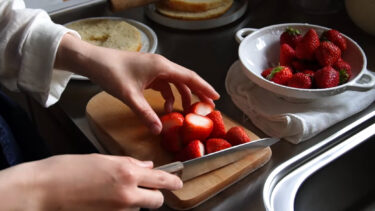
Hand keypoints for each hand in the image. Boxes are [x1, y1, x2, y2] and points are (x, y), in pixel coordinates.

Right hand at [0, 154, 181, 210]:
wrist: (42, 191)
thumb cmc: (67, 169)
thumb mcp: (101, 159)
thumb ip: (128, 163)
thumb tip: (147, 166)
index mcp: (126, 172)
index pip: (160, 180)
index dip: (173, 182)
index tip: (178, 182)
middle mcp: (127, 193)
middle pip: (156, 201)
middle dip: (155, 195)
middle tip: (147, 189)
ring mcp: (118, 210)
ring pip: (138, 208)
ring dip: (134, 201)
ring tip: (113, 191)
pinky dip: (121, 208)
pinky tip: (106, 199)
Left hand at [55, 34, 219, 133]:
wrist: (94, 61)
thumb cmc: (111, 72)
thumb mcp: (129, 95)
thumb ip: (145, 113)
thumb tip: (159, 131)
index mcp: (161, 67)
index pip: (190, 77)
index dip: (204, 88)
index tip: (216, 97)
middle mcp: (161, 65)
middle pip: (185, 79)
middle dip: (197, 93)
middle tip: (207, 107)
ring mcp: (154, 68)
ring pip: (175, 82)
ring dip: (181, 96)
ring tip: (186, 111)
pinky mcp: (147, 72)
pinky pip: (164, 84)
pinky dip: (168, 95)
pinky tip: (166, 107)